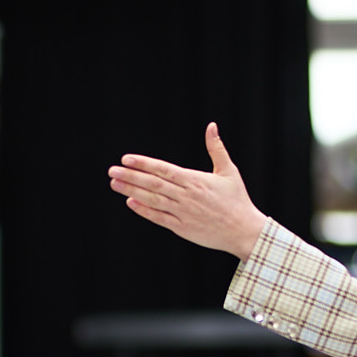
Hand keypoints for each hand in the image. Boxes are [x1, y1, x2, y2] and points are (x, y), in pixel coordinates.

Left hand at [107, 122, 268, 258]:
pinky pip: (159, 218)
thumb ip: (216, 148)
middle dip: (131, 176)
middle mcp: (186, 196)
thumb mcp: (228, 171)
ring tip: (115, 184)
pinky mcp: (182, 228)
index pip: (163, 169)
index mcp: (195, 180)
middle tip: (112, 171)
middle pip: (153, 184)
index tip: (126, 159)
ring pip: (152, 200)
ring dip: (132, 191)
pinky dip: (144, 211)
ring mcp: (182, 213)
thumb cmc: (237, 200)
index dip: (144, 164)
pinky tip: (131, 202)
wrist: (244, 230)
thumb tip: (211, 126)